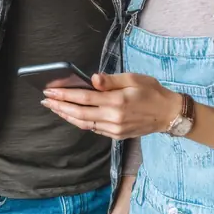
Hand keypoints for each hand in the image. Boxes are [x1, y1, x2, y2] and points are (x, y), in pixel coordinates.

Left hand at [41, 72, 179, 139]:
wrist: (168, 114)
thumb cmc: (152, 91)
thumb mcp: (134, 78)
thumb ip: (111, 80)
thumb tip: (93, 79)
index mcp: (117, 101)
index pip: (84, 98)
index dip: (64, 94)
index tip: (50, 90)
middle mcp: (113, 117)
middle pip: (79, 113)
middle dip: (59, 106)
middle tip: (45, 100)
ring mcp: (114, 128)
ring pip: (84, 123)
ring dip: (66, 116)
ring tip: (54, 108)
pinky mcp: (116, 135)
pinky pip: (93, 129)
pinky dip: (80, 122)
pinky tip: (71, 116)